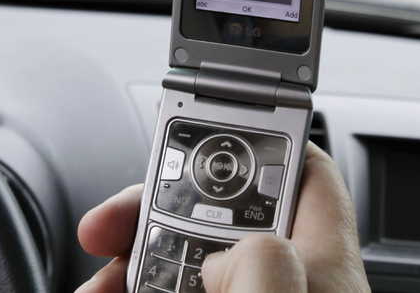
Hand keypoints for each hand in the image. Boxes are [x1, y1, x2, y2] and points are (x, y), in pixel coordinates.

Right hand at [76, 142, 369, 292]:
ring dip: (131, 269)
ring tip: (96, 286)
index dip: (257, 142)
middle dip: (158, 216)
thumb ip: (263, 264)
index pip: (305, 173)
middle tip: (111, 231)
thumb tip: (227, 254)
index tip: (196, 142)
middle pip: (220, 217)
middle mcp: (288, 287)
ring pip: (183, 268)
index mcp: (323, 266)